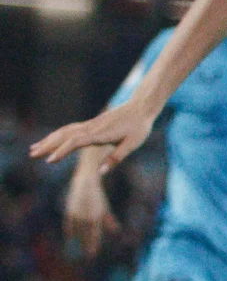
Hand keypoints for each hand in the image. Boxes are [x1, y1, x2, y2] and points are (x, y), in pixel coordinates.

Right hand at [31, 100, 159, 169]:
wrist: (141, 107)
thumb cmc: (139, 127)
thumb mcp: (132, 144)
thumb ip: (116, 158)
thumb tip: (101, 172)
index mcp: (100, 133)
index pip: (75, 142)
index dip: (61, 151)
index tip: (49, 160)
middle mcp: (91, 128)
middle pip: (64, 136)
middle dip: (48, 145)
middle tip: (32, 154)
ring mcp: (90, 125)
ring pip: (65, 131)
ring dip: (49, 139)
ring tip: (34, 148)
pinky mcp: (91, 124)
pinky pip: (70, 129)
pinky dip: (58, 135)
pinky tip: (52, 139)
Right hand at [63, 173, 120, 254]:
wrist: (85, 184)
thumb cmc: (97, 197)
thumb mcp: (105, 209)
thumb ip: (110, 221)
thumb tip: (116, 231)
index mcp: (96, 218)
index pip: (94, 236)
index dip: (92, 246)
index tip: (92, 255)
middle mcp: (86, 218)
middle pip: (85, 237)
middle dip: (86, 246)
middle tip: (86, 257)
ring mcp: (76, 215)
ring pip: (76, 233)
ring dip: (77, 241)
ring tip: (77, 250)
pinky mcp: (69, 212)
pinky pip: (68, 226)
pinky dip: (70, 232)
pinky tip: (70, 239)